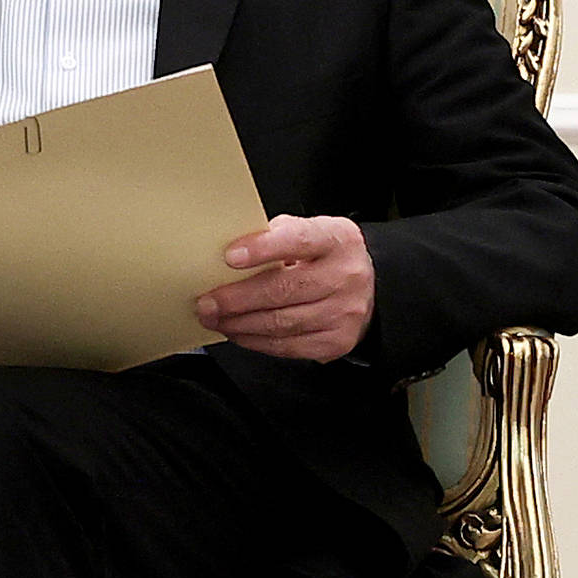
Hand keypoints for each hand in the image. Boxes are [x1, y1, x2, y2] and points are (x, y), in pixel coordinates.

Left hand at [194, 214, 374, 360]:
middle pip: (284, 289)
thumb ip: (273, 236)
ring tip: (214, 319)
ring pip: (282, 323)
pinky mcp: (337, 341)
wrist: (370, 286)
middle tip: (207, 302)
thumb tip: (226, 249)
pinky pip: (288, 346)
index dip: (262, 248)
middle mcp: (345, 276)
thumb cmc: (325, 255)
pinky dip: (256, 341)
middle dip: (238, 299)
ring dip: (240, 324)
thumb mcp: (308, 231)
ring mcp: (344, 312)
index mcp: (336, 240)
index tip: (229, 256)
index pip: (297, 240)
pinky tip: (237, 333)